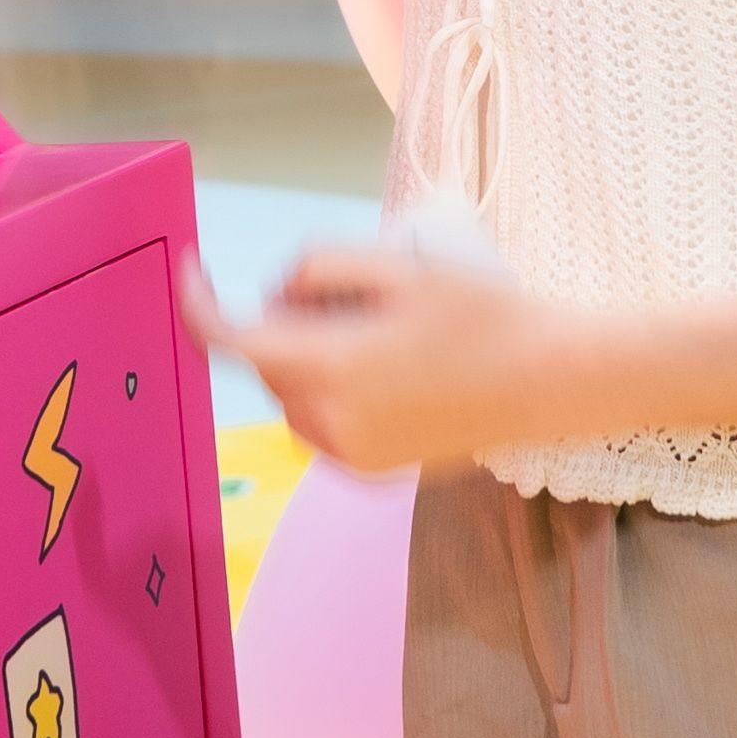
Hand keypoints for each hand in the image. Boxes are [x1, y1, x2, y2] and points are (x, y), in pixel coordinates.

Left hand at [178, 237, 586, 475]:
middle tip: (352, 295)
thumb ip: (318, 267)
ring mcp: (345, 455)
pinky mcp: (366, 472)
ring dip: (306, 358)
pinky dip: (330, 391)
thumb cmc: (477, 314)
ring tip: (379, 334)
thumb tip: (276, 295)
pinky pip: (318, 422)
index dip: (198, 304)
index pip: (230, 340)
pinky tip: (390, 373)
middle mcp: (327, 421)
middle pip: (266, 360)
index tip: (192, 269)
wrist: (544, 382)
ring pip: (289, 393)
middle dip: (285, 321)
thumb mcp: (396, 265)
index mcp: (330, 366)